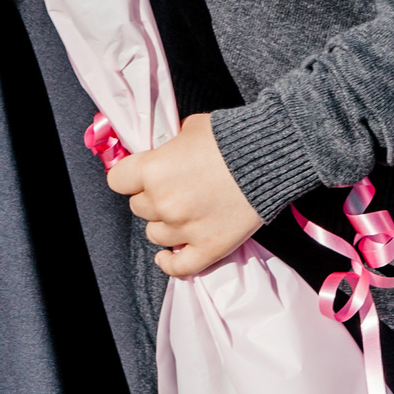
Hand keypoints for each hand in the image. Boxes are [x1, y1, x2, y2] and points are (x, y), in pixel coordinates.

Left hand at [106, 111, 263, 277]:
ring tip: (186, 211)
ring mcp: (185, 228)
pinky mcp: (209, 246)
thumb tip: (166, 152)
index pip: (118, 181)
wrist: (276, 154)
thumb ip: (172, 143)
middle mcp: (163, 202)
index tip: (143, 175)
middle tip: (177, 187)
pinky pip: (178, 266)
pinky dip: (170, 262)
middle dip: (153, 197)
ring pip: (155, 234)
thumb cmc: (236, 136)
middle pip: (139, 207)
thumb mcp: (194, 126)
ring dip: (167, 223)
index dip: (131, 176)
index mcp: (154, 170)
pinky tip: (167, 256)